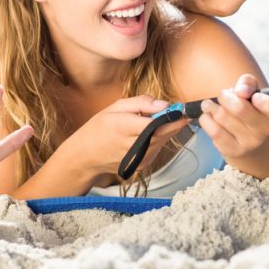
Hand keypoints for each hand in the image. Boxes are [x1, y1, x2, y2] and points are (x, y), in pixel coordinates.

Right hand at [62, 96, 188, 178]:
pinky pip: (157, 148)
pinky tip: (151, 133)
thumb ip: (140, 103)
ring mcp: (138, 158)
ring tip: (162, 120)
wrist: (85, 156)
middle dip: (175, 122)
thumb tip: (164, 104)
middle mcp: (133, 145)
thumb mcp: (115, 108)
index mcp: (125, 127)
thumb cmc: (98, 128)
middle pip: (164, 133)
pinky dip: (159, 139)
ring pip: (163, 141)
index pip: (157, 123)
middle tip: (182, 112)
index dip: (173, 116)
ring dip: (167, 130)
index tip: (183, 108)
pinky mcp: (141, 165)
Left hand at [198, 74, 268, 160]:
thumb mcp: (251, 91)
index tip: (255, 97)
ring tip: (211, 106)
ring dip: (212, 107)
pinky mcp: (234, 150)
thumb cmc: (247, 108)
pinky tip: (209, 117)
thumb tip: (241, 91)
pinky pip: (214, 131)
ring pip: (222, 117)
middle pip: (240, 108)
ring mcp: (251, 142)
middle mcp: (267, 129)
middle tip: (223, 96)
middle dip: (225, 96)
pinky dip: (206, 120)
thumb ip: (247, 83)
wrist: (243, 139)